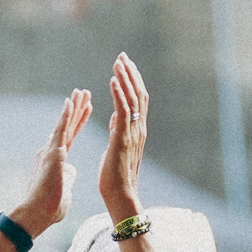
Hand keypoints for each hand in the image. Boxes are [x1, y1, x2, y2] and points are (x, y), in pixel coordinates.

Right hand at [10, 88, 92, 235]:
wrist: (36, 214)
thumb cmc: (49, 208)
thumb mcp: (64, 190)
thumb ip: (67, 178)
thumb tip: (71, 170)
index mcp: (54, 161)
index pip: (70, 137)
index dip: (78, 122)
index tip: (85, 109)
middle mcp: (50, 152)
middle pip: (67, 126)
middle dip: (76, 109)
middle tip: (84, 92)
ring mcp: (50, 151)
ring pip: (65, 124)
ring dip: (73, 107)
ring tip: (81, 92)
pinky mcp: (53, 154)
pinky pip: (61, 131)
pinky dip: (66, 116)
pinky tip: (70, 102)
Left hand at [98, 54, 149, 219]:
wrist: (121, 196)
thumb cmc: (116, 177)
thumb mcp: (117, 149)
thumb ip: (118, 131)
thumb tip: (115, 118)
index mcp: (137, 131)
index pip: (138, 100)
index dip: (132, 81)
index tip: (124, 65)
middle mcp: (139, 129)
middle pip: (138, 94)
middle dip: (130, 73)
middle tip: (122, 56)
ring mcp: (132, 133)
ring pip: (132, 99)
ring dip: (124, 78)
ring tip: (117, 62)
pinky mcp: (122, 139)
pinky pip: (122, 111)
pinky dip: (119, 94)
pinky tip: (113, 80)